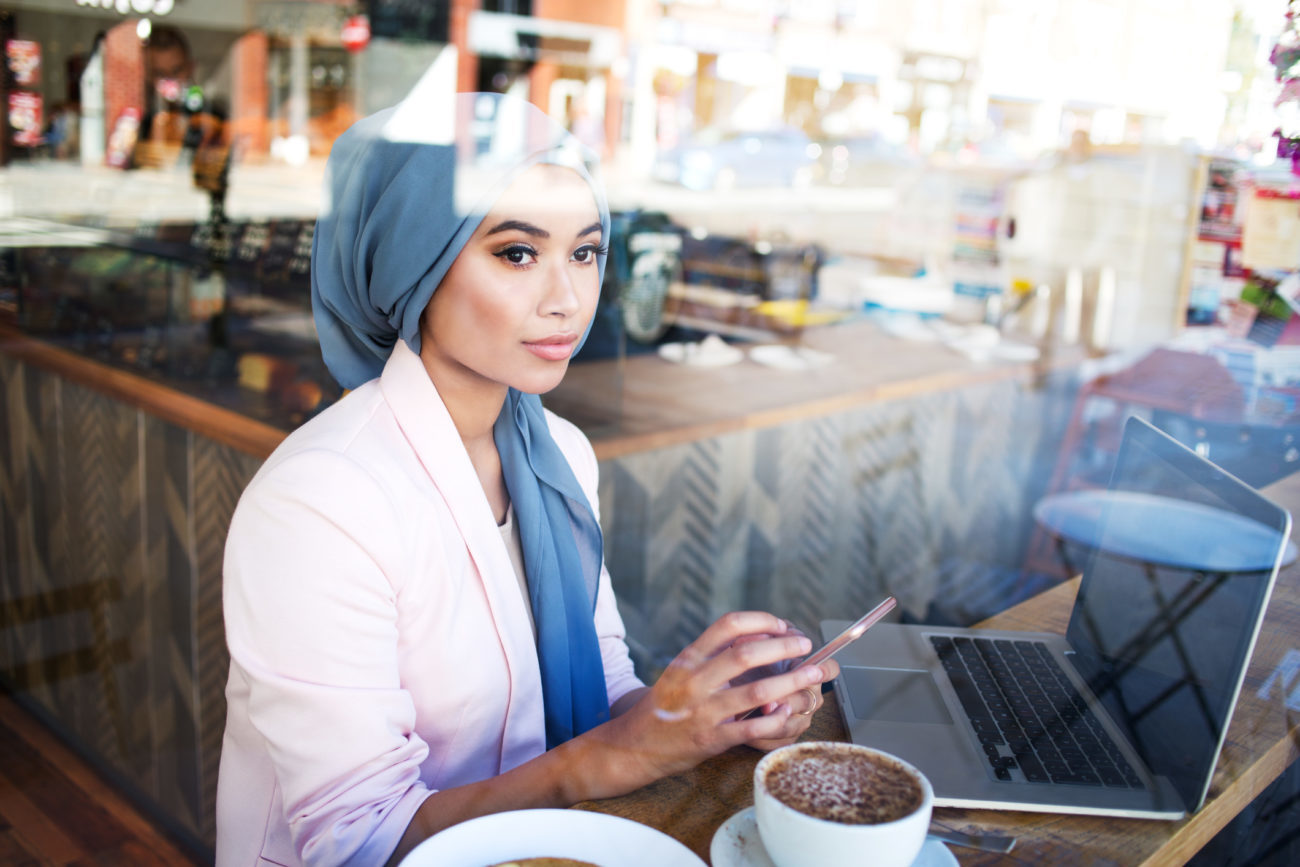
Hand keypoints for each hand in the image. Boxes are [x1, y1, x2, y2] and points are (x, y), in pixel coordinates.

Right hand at [580, 612, 832, 795]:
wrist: (634, 745)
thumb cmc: (664, 705)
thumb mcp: (680, 671)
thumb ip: (712, 655)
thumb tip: (756, 635)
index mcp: (688, 659)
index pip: (727, 626)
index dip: (760, 621)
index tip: (780, 624)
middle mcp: (694, 682)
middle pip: (746, 655)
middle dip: (783, 647)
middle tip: (804, 644)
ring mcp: (703, 712)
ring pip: (757, 693)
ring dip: (791, 682)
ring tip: (813, 674)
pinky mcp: (711, 740)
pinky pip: (752, 728)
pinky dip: (775, 719)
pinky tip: (788, 712)